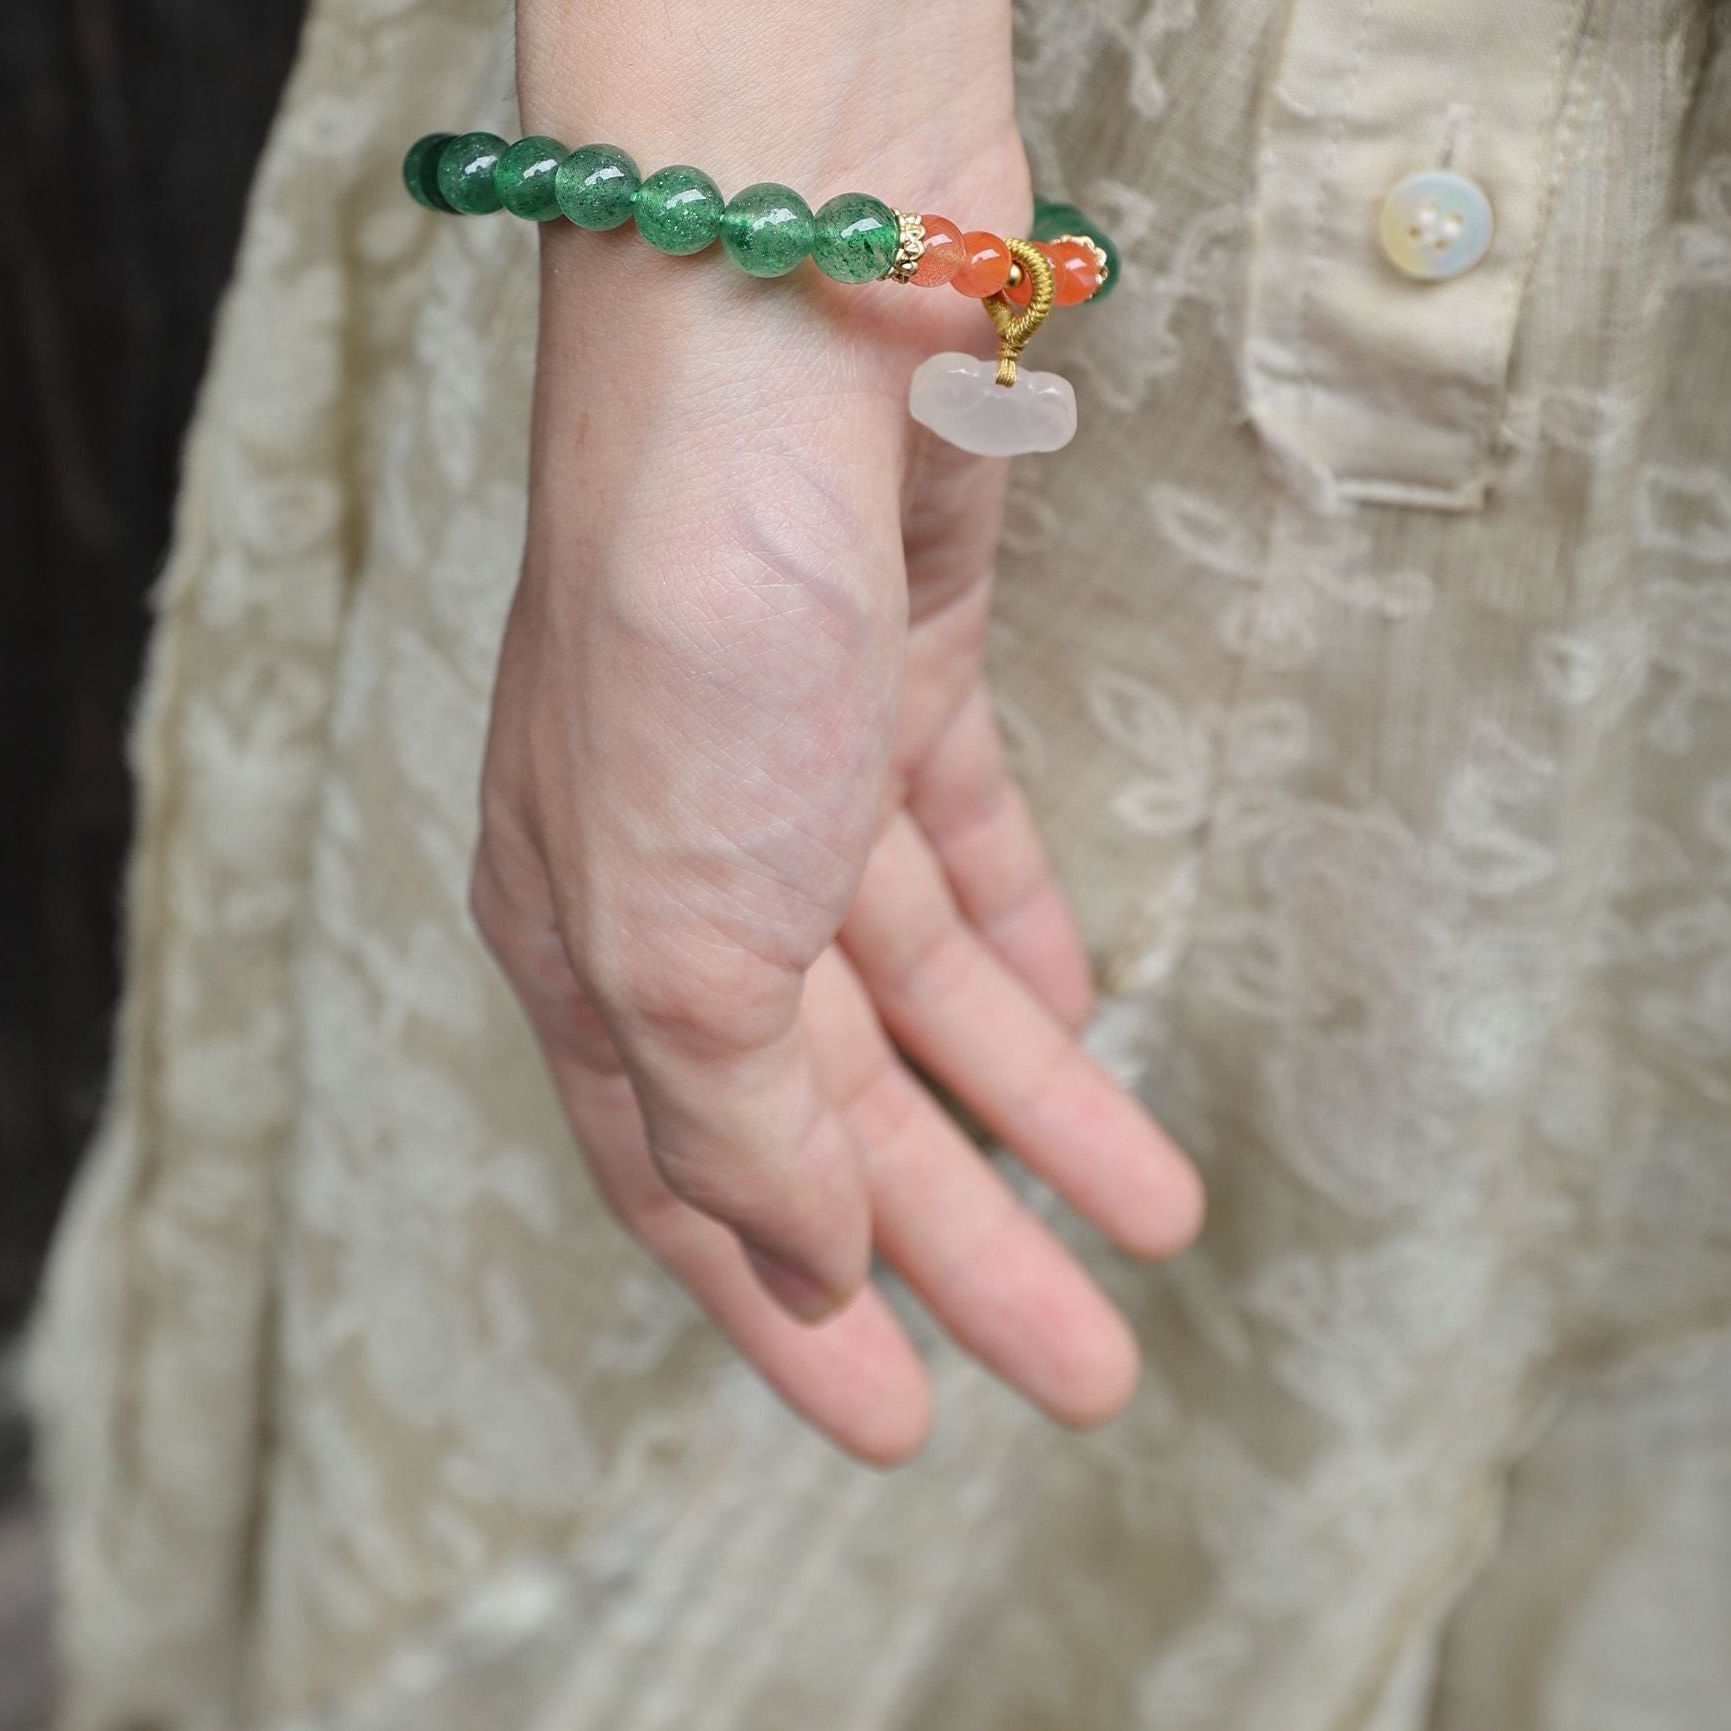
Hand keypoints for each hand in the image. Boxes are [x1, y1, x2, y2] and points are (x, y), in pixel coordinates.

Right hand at [474, 235, 1202, 1467]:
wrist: (776, 295)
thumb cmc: (692, 611)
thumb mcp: (683, 923)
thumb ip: (736, 1111)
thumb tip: (802, 1253)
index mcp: (574, 931)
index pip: (683, 1172)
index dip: (786, 1310)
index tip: (899, 1435)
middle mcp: (666, 852)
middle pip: (823, 1096)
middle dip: (952, 1242)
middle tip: (1089, 1379)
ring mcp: (783, 752)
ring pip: (913, 984)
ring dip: (1030, 1109)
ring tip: (1157, 1227)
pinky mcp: (894, 657)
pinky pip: (962, 841)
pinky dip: (1021, 938)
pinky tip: (1086, 1022)